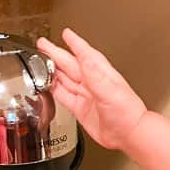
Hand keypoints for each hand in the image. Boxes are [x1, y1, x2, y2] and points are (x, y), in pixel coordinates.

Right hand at [37, 29, 146, 150]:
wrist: (129, 135)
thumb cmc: (127, 113)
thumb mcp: (110, 91)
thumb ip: (95, 75)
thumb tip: (86, 57)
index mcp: (101, 75)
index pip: (85, 54)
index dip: (75, 44)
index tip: (67, 34)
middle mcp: (92, 84)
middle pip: (69, 65)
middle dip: (55, 54)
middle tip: (43, 45)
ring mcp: (86, 96)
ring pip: (64, 79)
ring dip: (52, 71)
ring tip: (40, 62)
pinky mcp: (80, 109)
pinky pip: (63, 96)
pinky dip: (54, 90)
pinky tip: (47, 85)